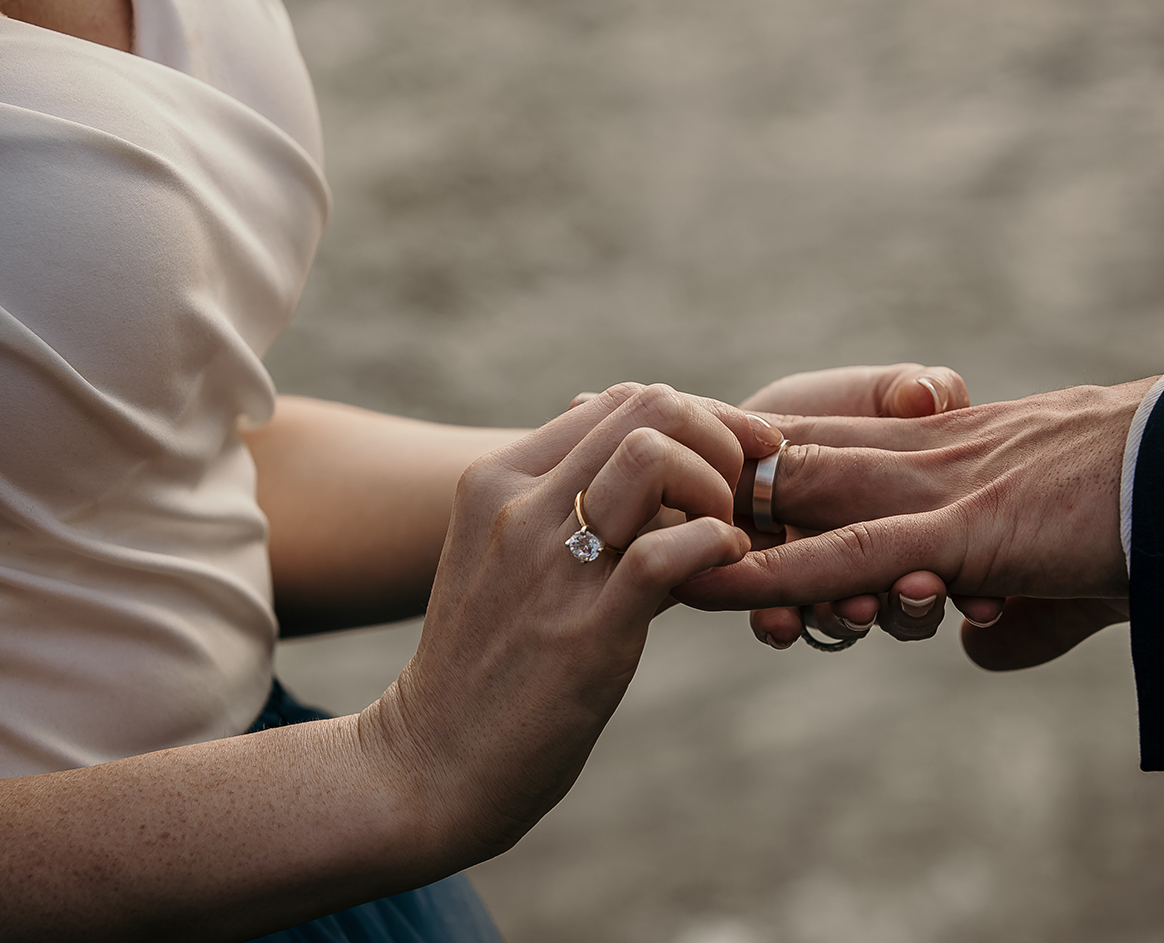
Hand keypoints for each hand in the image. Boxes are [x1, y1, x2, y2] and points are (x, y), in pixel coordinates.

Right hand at [359, 383, 780, 865]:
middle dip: (718, 441)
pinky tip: (725, 568)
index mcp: (498, 479)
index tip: (733, 460)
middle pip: (650, 410)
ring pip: (655, 456)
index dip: (697, 419)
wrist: (429, 763)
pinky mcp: (584, 630)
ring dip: (716, 486)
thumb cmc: (486, 664)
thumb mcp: (509, 560)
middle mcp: (517, 506)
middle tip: (734, 499)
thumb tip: (660, 469)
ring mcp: (548, 564)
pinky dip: (719, 544)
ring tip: (723, 534)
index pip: (621, 400)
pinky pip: (670, 550)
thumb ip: (571, 507)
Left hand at [676, 378, 1154, 667]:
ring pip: (801, 502)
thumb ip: (1008, 610)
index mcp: (943, 450)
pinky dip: (776, 572)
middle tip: (639, 513)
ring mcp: (935, 488)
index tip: (692, 485)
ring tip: (652, 557)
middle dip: (716, 493)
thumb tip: (977, 649)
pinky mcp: (960, 528)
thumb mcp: (1060, 578)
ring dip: (726, 531)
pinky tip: (718, 584)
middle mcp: (924, 457)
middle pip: (791, 464)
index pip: (828, 446)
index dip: (758, 466)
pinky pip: (845, 552)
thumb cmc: (1143, 516)